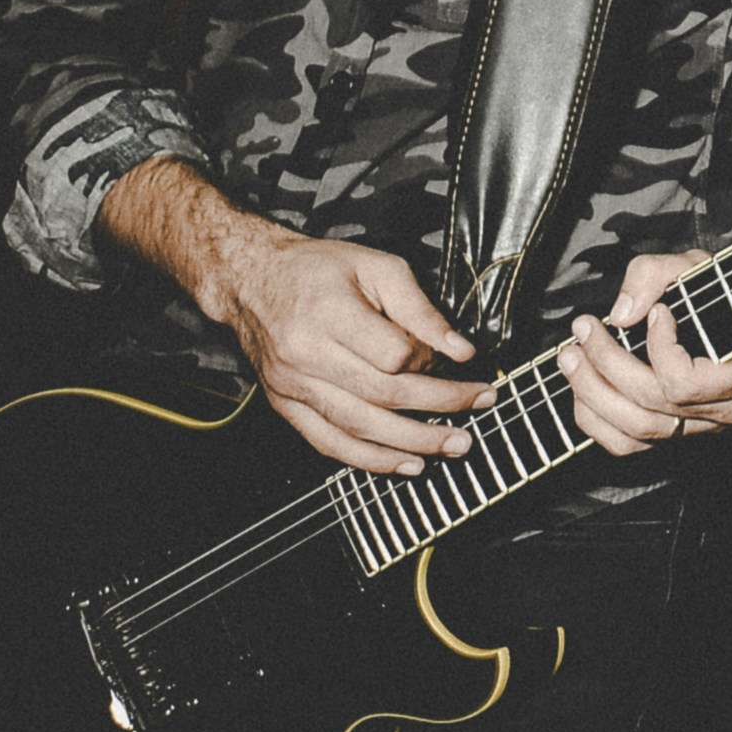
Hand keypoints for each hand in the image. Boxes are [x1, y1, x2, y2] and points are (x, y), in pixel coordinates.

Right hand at [153, 188, 485, 478]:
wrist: (250, 280)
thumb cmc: (317, 270)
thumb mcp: (375, 267)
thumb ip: (419, 308)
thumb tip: (461, 349)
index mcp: (327, 314)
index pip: (392, 354)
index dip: (430, 359)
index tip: (455, 356)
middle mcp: (305, 354)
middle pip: (382, 395)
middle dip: (440, 406)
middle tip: (481, 406)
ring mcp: (292, 386)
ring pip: (358, 427)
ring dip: (412, 444)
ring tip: (453, 446)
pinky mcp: (285, 405)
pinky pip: (329, 443)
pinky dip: (370, 461)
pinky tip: (405, 465)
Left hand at [554, 184, 731, 454]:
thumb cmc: (722, 293)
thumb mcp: (696, 266)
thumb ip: (657, 275)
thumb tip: (621, 314)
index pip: (687, 381)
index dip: (660, 348)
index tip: (656, 310)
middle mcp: (730, 410)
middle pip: (654, 403)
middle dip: (607, 364)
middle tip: (582, 330)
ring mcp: (703, 427)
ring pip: (636, 428)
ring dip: (592, 392)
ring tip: (571, 357)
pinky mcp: (677, 435)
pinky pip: (627, 445)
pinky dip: (594, 420)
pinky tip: (581, 388)